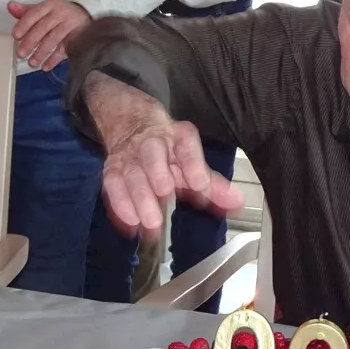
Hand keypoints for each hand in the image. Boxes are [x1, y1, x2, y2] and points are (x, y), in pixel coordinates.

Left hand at [7, 0, 90, 71]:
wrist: (84, 14)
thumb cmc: (59, 13)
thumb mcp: (43, 9)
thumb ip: (26, 11)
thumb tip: (10, 6)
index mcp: (50, 5)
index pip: (34, 14)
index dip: (24, 25)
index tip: (15, 36)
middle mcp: (60, 13)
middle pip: (43, 28)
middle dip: (30, 42)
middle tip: (21, 54)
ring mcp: (70, 24)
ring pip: (54, 39)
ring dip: (41, 52)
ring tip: (32, 63)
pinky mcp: (77, 36)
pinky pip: (65, 49)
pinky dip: (54, 59)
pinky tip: (46, 66)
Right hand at [85, 72, 243, 235]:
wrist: (133, 126)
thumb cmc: (168, 150)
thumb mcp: (192, 163)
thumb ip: (214, 185)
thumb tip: (236, 203)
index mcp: (179, 138)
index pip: (187, 147)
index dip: (193, 165)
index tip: (200, 185)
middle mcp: (153, 143)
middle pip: (154, 155)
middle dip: (159, 176)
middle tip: (166, 194)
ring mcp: (130, 156)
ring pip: (132, 173)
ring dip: (140, 197)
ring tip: (151, 221)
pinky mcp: (113, 170)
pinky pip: (113, 185)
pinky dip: (120, 204)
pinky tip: (131, 222)